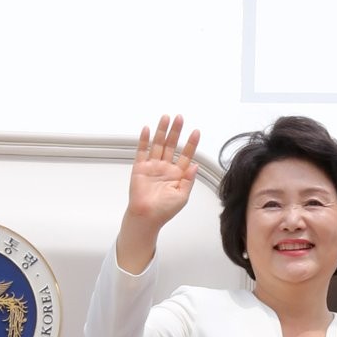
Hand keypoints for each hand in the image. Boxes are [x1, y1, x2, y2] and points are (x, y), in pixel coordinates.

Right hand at [117, 115, 199, 272]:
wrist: (147, 218)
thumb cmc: (164, 211)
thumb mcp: (183, 196)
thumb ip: (189, 180)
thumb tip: (195, 165)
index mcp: (177, 174)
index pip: (186, 154)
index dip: (191, 143)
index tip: (196, 132)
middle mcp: (165, 168)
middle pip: (172, 145)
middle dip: (176, 131)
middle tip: (180, 118)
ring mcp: (153, 167)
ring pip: (158, 144)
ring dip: (162, 131)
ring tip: (166, 118)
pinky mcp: (140, 168)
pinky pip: (142, 151)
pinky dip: (144, 140)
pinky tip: (147, 129)